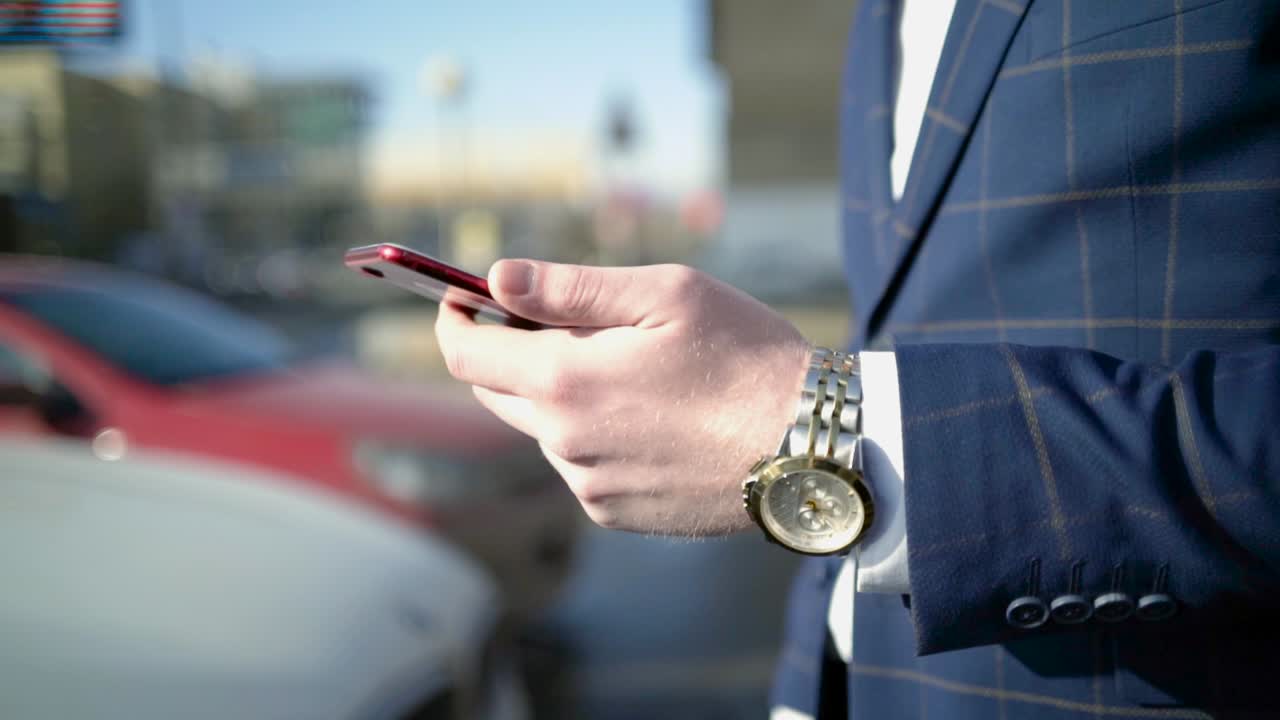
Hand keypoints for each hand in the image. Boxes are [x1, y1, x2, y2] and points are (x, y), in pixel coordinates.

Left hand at [435, 260, 810, 535]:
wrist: (810, 447)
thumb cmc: (745, 355)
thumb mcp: (665, 294)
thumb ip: (570, 287)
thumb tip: (497, 278)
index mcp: (564, 380)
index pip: (465, 354)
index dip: (454, 319)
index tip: (459, 297)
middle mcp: (563, 442)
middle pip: (497, 393)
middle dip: (508, 353)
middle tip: (555, 321)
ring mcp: (588, 484)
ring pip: (544, 429)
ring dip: (562, 395)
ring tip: (633, 371)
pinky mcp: (616, 514)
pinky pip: (581, 464)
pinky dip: (594, 434)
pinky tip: (653, 417)